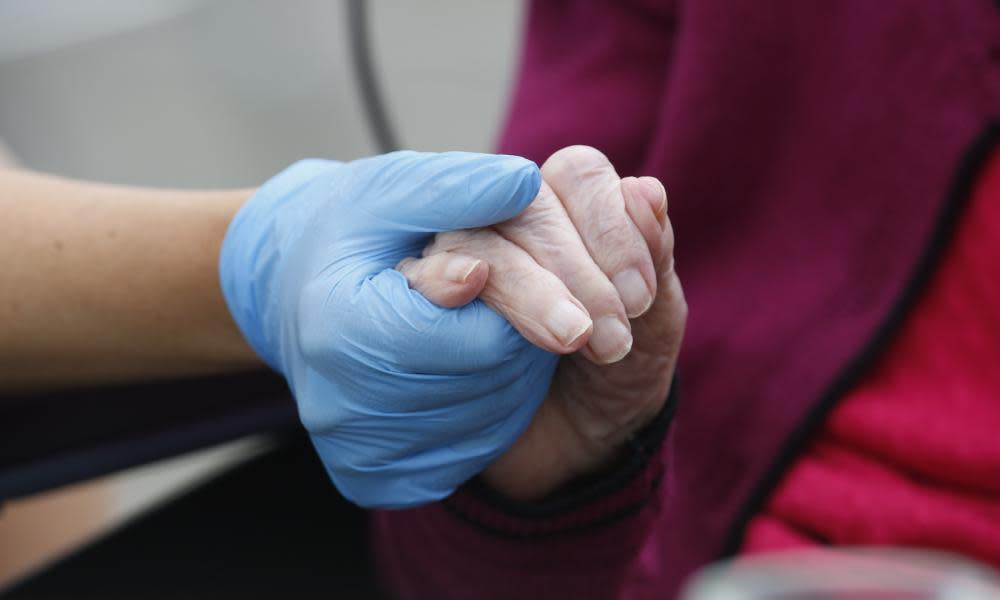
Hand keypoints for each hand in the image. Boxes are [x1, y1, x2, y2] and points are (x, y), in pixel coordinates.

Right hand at [219, 151, 560, 507]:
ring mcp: (356, 450)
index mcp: (341, 328)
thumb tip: (524, 185)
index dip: (517, 299)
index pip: (478, 338)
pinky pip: (469, 456)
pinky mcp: (373, 478)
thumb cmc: (349, 231)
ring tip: (478, 327)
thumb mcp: (396, 188)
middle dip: (518, 333)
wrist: (292, 290)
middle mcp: (340, 405)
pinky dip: (487, 414)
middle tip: (499, 298)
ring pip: (490, 423)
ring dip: (511, 373)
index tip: (517, 275)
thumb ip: (458, 188)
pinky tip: (463, 372)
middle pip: (489, 381)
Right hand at [400, 146, 686, 499]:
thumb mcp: (656, 323)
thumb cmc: (619, 373)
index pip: (577, 175)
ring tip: (570, 339)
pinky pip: (419, 281)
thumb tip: (645, 188)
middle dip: (573, 268)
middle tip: (608, 338)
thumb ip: (652, 257)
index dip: (609, 225)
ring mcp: (462, 261)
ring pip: (472, 240)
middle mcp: (511, 223)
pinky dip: (443, 282)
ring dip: (524, 286)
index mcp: (571, 210)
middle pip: (525, 208)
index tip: (639, 296)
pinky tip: (466, 290)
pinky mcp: (424, 307)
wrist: (577, 449)